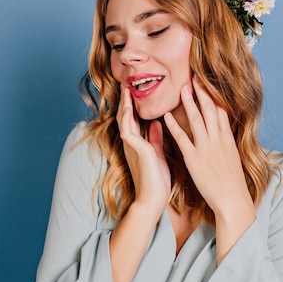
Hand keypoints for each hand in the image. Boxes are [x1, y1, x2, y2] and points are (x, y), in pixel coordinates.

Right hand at [117, 87, 170, 213]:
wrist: (153, 198)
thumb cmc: (156, 179)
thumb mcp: (157, 153)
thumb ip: (155, 138)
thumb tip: (157, 123)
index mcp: (138, 143)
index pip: (134, 119)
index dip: (133, 104)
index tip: (135, 89)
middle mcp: (132, 142)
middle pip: (126, 116)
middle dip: (126, 100)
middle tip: (127, 83)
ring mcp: (131, 146)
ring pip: (124, 120)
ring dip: (125, 103)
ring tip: (125, 88)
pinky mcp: (135, 149)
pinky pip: (128, 130)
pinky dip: (127, 117)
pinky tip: (128, 107)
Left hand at [163, 78, 253, 218]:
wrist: (232, 198)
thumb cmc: (232, 181)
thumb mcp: (232, 157)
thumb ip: (225, 142)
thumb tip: (222, 132)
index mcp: (227, 138)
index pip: (221, 111)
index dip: (214, 95)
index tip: (208, 82)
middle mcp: (217, 139)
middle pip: (209, 109)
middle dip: (202, 92)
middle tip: (195, 76)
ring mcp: (205, 148)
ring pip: (196, 119)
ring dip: (189, 102)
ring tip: (181, 89)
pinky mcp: (194, 158)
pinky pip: (182, 138)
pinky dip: (174, 126)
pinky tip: (166, 116)